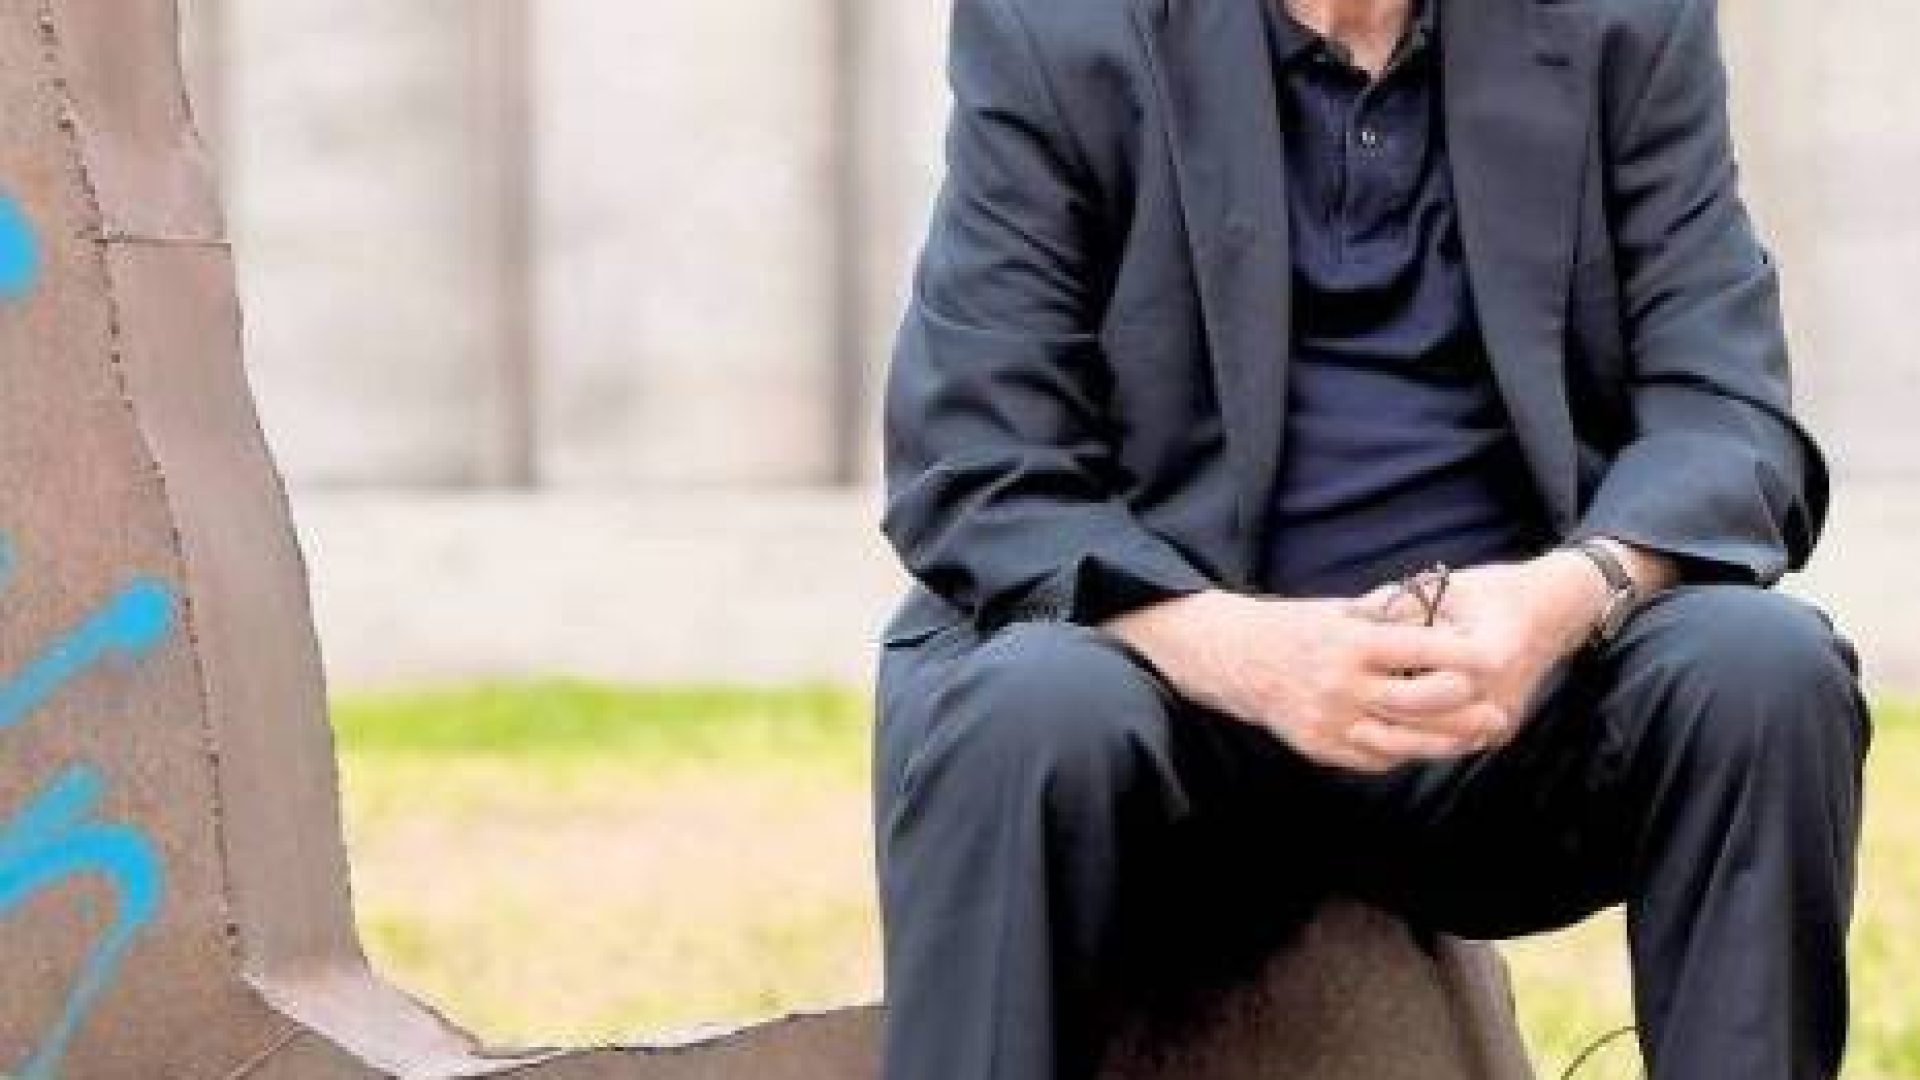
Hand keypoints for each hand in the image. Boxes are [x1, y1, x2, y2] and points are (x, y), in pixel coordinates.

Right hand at [1102, 591, 1505, 772]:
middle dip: (1463, 709)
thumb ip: (1386, 618)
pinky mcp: (1321, 748)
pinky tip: (1432, 745)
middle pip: (1417, 703)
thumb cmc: (1296, 628)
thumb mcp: (1339, 612)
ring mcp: (1330, 721)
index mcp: (1349, 643)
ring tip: (1477, 736)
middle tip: (1497, 709)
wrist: (1236, 661)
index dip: (1460, 654)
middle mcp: (1341, 685)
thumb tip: (1439, 609)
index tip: (1494, 656)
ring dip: (1446, 742)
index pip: (1418, 649)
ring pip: (1403, 741)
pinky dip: (1407, 752)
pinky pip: (1376, 757)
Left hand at [1352, 551, 1612, 747]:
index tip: (1350, 680)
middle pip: (1429, 720)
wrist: (1552, 610)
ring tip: (1355, 727)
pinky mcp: (1502, 731)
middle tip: (1343, 716)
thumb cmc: (1492, 591)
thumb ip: (1398, 606)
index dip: (1384, 684)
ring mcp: (1503, 717)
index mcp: (1490, 655)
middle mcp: (1501, 693)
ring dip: (1400, 734)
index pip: (1427, 683)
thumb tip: (1345, 616)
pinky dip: (1423, 737)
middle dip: (1386, 716)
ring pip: (1440, 740)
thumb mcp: (1446, 590)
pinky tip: (1387, 729)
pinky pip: (1455, 741)